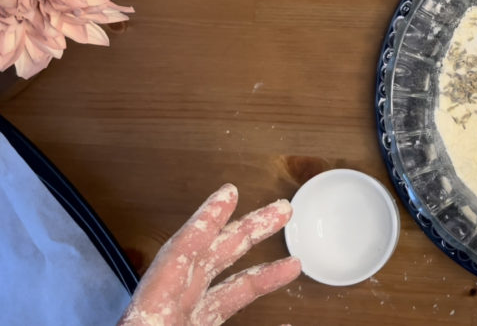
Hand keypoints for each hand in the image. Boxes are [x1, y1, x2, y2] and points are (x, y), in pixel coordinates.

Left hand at [118, 184, 301, 325]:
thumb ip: (211, 306)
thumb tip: (257, 307)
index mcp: (151, 316)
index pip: (179, 258)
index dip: (206, 222)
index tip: (228, 194)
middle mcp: (162, 317)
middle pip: (204, 265)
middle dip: (245, 234)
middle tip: (280, 211)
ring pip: (216, 294)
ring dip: (256, 274)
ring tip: (294, 263)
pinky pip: (215, 316)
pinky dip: (242, 304)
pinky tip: (273, 308)